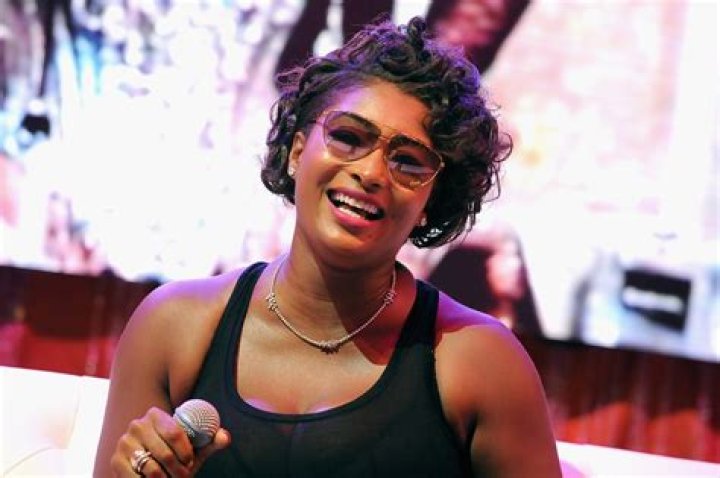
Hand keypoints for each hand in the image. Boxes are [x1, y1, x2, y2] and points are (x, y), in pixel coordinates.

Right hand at [110, 406, 230, 476]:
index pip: (175, 433)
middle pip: (164, 453)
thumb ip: (211, 441)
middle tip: (184, 477)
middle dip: (178, 470)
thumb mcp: (195, 449)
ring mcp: (123, 443)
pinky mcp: (115, 461)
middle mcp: (137, 425)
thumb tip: (225, 436)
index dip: (186, 452)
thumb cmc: (177, 456)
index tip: (191, 463)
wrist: (152, 471)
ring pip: (151, 468)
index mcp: (156, 414)